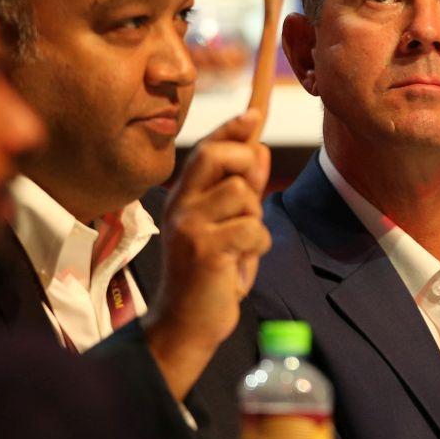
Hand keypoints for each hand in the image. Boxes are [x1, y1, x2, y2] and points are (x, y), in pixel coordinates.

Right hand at [143, 110, 271, 399]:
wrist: (185, 325)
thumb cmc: (209, 275)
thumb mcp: (225, 227)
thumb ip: (241, 189)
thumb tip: (259, 149)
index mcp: (183, 197)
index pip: (206, 149)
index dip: (231, 129)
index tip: (254, 113)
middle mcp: (180, 205)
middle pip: (218, 156)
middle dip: (245, 162)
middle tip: (253, 192)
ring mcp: (190, 226)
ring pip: (244, 195)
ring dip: (255, 222)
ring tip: (240, 248)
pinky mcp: (205, 249)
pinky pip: (253, 229)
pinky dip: (257, 248)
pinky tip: (239, 267)